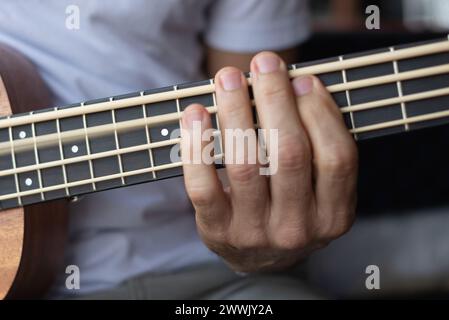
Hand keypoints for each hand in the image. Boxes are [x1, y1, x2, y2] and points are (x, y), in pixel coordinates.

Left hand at [181, 52, 357, 272]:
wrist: (259, 257)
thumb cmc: (291, 208)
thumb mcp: (318, 189)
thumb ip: (316, 146)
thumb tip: (298, 86)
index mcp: (333, 215)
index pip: (336, 158)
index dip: (320, 113)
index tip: (303, 80)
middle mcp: (298, 228)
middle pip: (289, 153)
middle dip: (275, 100)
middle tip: (264, 63)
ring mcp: (256, 233)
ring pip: (245, 163)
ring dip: (235, 112)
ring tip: (228, 79)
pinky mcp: (218, 231)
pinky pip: (203, 186)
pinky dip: (196, 146)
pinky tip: (196, 115)